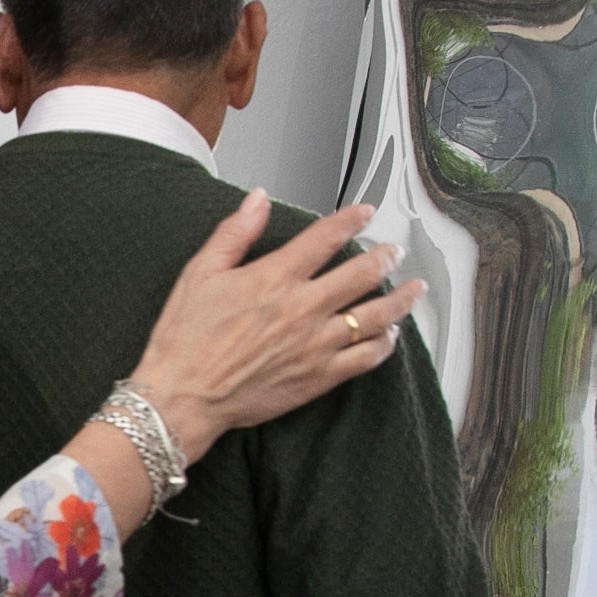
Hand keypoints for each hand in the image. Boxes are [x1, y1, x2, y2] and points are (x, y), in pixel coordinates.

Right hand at [129, 195, 423, 460]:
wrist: (183, 396)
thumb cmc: (185, 338)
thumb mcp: (200, 273)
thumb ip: (234, 233)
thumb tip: (258, 200)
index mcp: (275, 277)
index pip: (326, 238)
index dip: (352, 220)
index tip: (365, 213)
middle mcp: (303, 308)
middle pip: (362, 273)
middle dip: (385, 257)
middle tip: (395, 251)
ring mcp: (316, 344)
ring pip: (375, 315)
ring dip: (400, 299)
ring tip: (413, 288)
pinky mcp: (320, 377)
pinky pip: (366, 357)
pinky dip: (385, 343)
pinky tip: (391, 335)